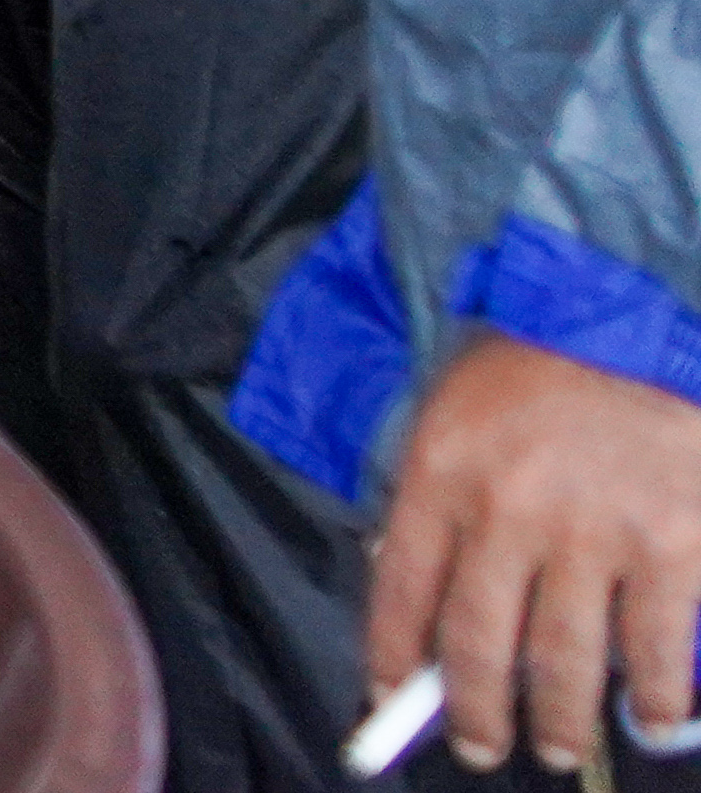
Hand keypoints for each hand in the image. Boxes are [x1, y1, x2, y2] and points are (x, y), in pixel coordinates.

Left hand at [363, 332, 700, 772]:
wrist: (636, 316)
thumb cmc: (537, 368)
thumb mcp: (455, 415)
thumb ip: (437, 501)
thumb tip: (424, 604)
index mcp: (443, 471)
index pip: (402, 588)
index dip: (394, 657)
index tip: (391, 703)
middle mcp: (511, 509)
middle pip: (479, 641)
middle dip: (474, 712)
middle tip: (478, 746)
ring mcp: (595, 531)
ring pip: (563, 660)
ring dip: (555, 719)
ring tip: (551, 745)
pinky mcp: (672, 544)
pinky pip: (655, 646)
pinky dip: (652, 695)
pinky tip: (647, 715)